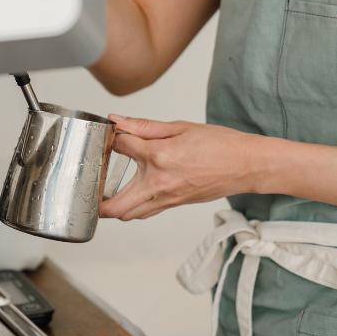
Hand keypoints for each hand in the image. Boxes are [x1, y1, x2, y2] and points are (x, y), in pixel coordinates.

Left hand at [100, 116, 268, 219]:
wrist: (246, 165)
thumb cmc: (220, 145)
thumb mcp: (180, 127)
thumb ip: (144, 126)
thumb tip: (118, 121)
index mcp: (159, 156)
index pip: (120, 147)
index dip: (112, 137)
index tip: (113, 133)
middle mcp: (159, 182)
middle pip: (114, 206)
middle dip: (96, 197)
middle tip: (90, 183)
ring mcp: (166, 198)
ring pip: (128, 215)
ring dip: (113, 206)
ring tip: (105, 191)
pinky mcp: (173, 205)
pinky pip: (145, 213)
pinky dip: (133, 207)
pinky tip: (130, 193)